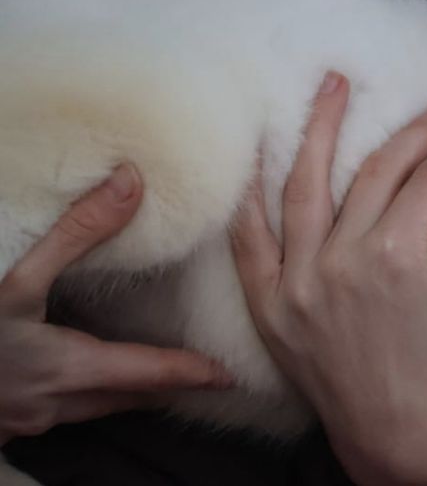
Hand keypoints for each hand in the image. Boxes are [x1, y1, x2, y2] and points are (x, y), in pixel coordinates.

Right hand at [0, 165, 232, 445]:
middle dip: (163, 386)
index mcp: (66, 370)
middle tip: (199, 374)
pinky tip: (73, 374)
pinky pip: (62, 409)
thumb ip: (77, 233)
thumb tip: (132, 184)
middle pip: (126, 399)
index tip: (228, 376)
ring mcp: (26, 418)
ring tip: (148, 372)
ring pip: (95, 409)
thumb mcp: (14, 279)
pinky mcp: (5, 418)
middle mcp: (54, 403)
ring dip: (124, 391)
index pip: (149, 375)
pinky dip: (84, 393)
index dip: (191, 374)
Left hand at [231, 73, 426, 485]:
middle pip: (375, 171)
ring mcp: (298, 283)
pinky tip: (260, 157)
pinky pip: (250, 241)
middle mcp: (341, 261)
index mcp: (399, 258)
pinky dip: (251, 197)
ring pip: (303, 186)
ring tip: (332, 86)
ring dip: (317, 130)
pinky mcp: (271, 307)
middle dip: (412, 134)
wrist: (402, 444)